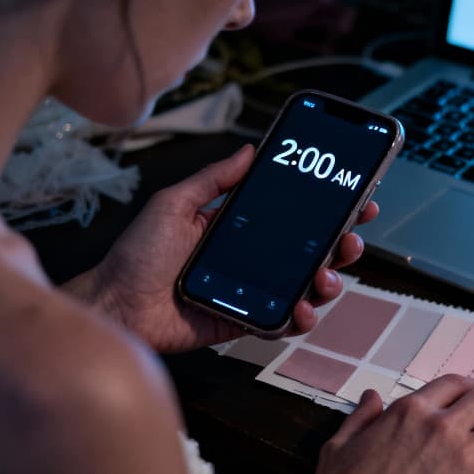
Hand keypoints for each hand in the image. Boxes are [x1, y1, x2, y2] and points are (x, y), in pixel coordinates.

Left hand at [70, 144, 376, 353]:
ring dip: (329, 282)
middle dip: (340, 245)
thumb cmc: (136, 255)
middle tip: (350, 238)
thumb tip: (248, 150)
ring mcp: (252, 293)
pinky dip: (301, 318)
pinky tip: (303, 308)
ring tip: (327, 277)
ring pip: (307, 288)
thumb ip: (213, 179)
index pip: (293, 216)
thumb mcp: (174, 204)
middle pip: (311, 252)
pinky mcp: (245, 323)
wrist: (117, 304)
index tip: (355, 198)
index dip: (327, 209)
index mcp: (238, 228)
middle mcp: (251, 260)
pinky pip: (283, 323)